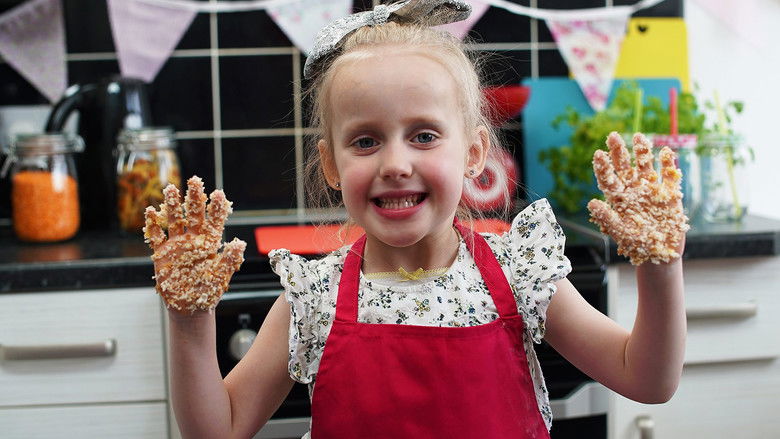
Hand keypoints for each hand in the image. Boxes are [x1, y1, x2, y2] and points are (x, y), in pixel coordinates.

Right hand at [143, 176, 246, 312]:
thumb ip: (229, 259)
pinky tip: (151, 211)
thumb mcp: (221, 276)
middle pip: (193, 215)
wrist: (190, 308)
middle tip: (194, 181)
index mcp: (209, 244)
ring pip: (174, 221)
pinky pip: (156, 237)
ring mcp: (176, 246)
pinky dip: (153, 225)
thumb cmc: (208, 292)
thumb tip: (240, 243)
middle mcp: (192, 240)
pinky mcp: (162, 255)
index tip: (218, 193)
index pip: (213, 221)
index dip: (216, 208)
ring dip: (172, 205)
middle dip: (194, 198)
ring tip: (170, 188)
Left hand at [587, 132, 688, 264]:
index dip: (604, 167)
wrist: (660, 254)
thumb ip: (607, 217)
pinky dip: (668, 164)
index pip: (609, 179)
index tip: (598, 154)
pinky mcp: (671, 194)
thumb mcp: (620, 232)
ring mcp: (652, 190)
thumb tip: (591, 203)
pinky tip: (665, 151)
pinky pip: (669, 176)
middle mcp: (634, 190)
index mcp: (620, 199)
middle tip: (613, 136)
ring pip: (646, 166)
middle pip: (625, 167)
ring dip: (643, 151)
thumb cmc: (637, 244)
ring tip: (638, 136)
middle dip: (619, 152)